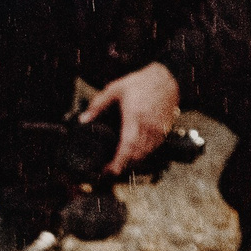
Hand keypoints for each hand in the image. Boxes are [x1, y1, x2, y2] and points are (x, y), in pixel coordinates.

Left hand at [82, 61, 181, 175]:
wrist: (166, 79)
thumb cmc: (141, 83)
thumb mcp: (115, 89)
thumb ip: (98, 105)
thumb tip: (83, 119)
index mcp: (135, 117)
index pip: (127, 145)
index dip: (119, 161)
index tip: (110, 171)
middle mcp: (148, 127)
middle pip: (136, 155)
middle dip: (122, 166)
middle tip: (108, 171)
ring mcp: (158, 131)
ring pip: (145, 155)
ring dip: (132, 163)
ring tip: (118, 166)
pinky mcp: (164, 132)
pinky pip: (153, 150)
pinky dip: (142, 156)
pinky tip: (132, 156)